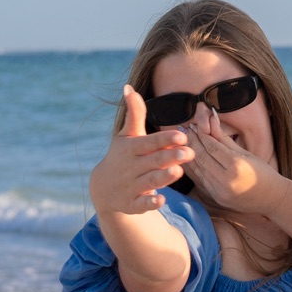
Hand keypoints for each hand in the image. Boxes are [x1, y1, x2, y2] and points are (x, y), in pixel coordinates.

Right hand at [89, 86, 195, 215]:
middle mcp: (130, 167)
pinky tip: (162, 200)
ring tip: (178, 172)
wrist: (103, 187)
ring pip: (149, 181)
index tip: (182, 135)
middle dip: (170, 157)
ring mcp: (130, 186)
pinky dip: (150, 203)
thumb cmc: (122, 155)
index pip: (149, 142)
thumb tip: (129, 87)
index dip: (164, 139)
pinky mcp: (131, 204)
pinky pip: (141, 204)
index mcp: (131, 148)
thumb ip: (134, 114)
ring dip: (162, 177)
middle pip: (153, 161)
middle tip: (189, 153)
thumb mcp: (126, 135)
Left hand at [183, 109, 286, 213]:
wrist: (271, 198)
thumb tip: (211, 119)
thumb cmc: (262, 172)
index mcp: (236, 166)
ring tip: (184, 142)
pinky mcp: (216, 198)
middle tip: (185, 130)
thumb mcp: (246, 153)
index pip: (212, 146)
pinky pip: (201, 179)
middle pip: (203, 157)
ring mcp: (220, 191)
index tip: (195, 125)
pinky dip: (194, 168)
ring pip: (199, 169)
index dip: (202, 134)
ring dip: (189, 154)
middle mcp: (226, 180)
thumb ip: (225, 138)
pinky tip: (190, 158)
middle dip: (192, 142)